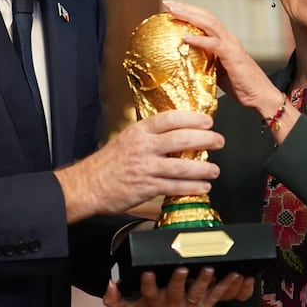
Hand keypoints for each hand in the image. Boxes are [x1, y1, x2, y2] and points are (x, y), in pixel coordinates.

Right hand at [55, 110, 223, 222]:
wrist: (87, 185)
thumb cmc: (107, 164)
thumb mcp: (126, 140)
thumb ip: (149, 136)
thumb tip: (175, 132)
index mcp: (139, 132)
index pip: (169, 119)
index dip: (192, 118)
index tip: (207, 121)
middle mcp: (143, 147)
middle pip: (181, 139)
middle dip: (205, 139)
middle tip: (219, 141)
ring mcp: (146, 168)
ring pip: (182, 166)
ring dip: (203, 168)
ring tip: (214, 169)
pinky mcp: (147, 187)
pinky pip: (175, 187)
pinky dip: (192, 187)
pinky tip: (202, 187)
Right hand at [103, 266, 254, 306]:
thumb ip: (115, 299)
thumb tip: (109, 284)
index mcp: (154, 301)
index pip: (148, 291)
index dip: (147, 282)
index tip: (147, 272)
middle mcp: (171, 304)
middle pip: (175, 291)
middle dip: (178, 279)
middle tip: (181, 267)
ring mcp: (189, 306)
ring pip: (197, 293)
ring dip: (203, 280)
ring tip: (208, 269)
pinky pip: (217, 295)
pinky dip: (226, 285)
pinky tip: (234, 274)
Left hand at [164, 0, 278, 112]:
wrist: (261, 96)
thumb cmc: (241, 86)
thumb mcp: (217, 71)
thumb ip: (204, 62)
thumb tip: (185, 61)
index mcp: (224, 40)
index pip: (205, 20)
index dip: (188, 12)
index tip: (170, 8)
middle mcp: (228, 38)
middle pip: (205, 16)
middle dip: (185, 8)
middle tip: (167, 3)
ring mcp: (231, 45)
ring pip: (209, 24)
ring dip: (189, 16)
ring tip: (173, 12)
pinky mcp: (233, 56)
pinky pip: (214, 44)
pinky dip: (199, 40)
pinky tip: (185, 37)